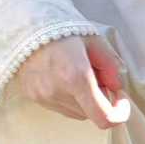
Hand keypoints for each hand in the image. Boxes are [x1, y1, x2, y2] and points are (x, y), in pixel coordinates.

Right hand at [15, 33, 130, 129]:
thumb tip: (117, 87)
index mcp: (76, 77)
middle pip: (91, 114)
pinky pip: (60, 107)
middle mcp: (58, 92)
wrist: (24, 25)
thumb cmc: (61, 29)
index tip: (120, 98)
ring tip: (77, 75)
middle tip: (96, 77)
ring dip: (83, 101)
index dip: (119, 113)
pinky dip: (67, 98)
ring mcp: (43, 97)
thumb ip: (111, 65)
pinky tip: (62, 77)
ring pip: (76, 113)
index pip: (104, 118)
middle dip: (100, 100)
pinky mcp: (33, 97)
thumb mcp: (94, 40)